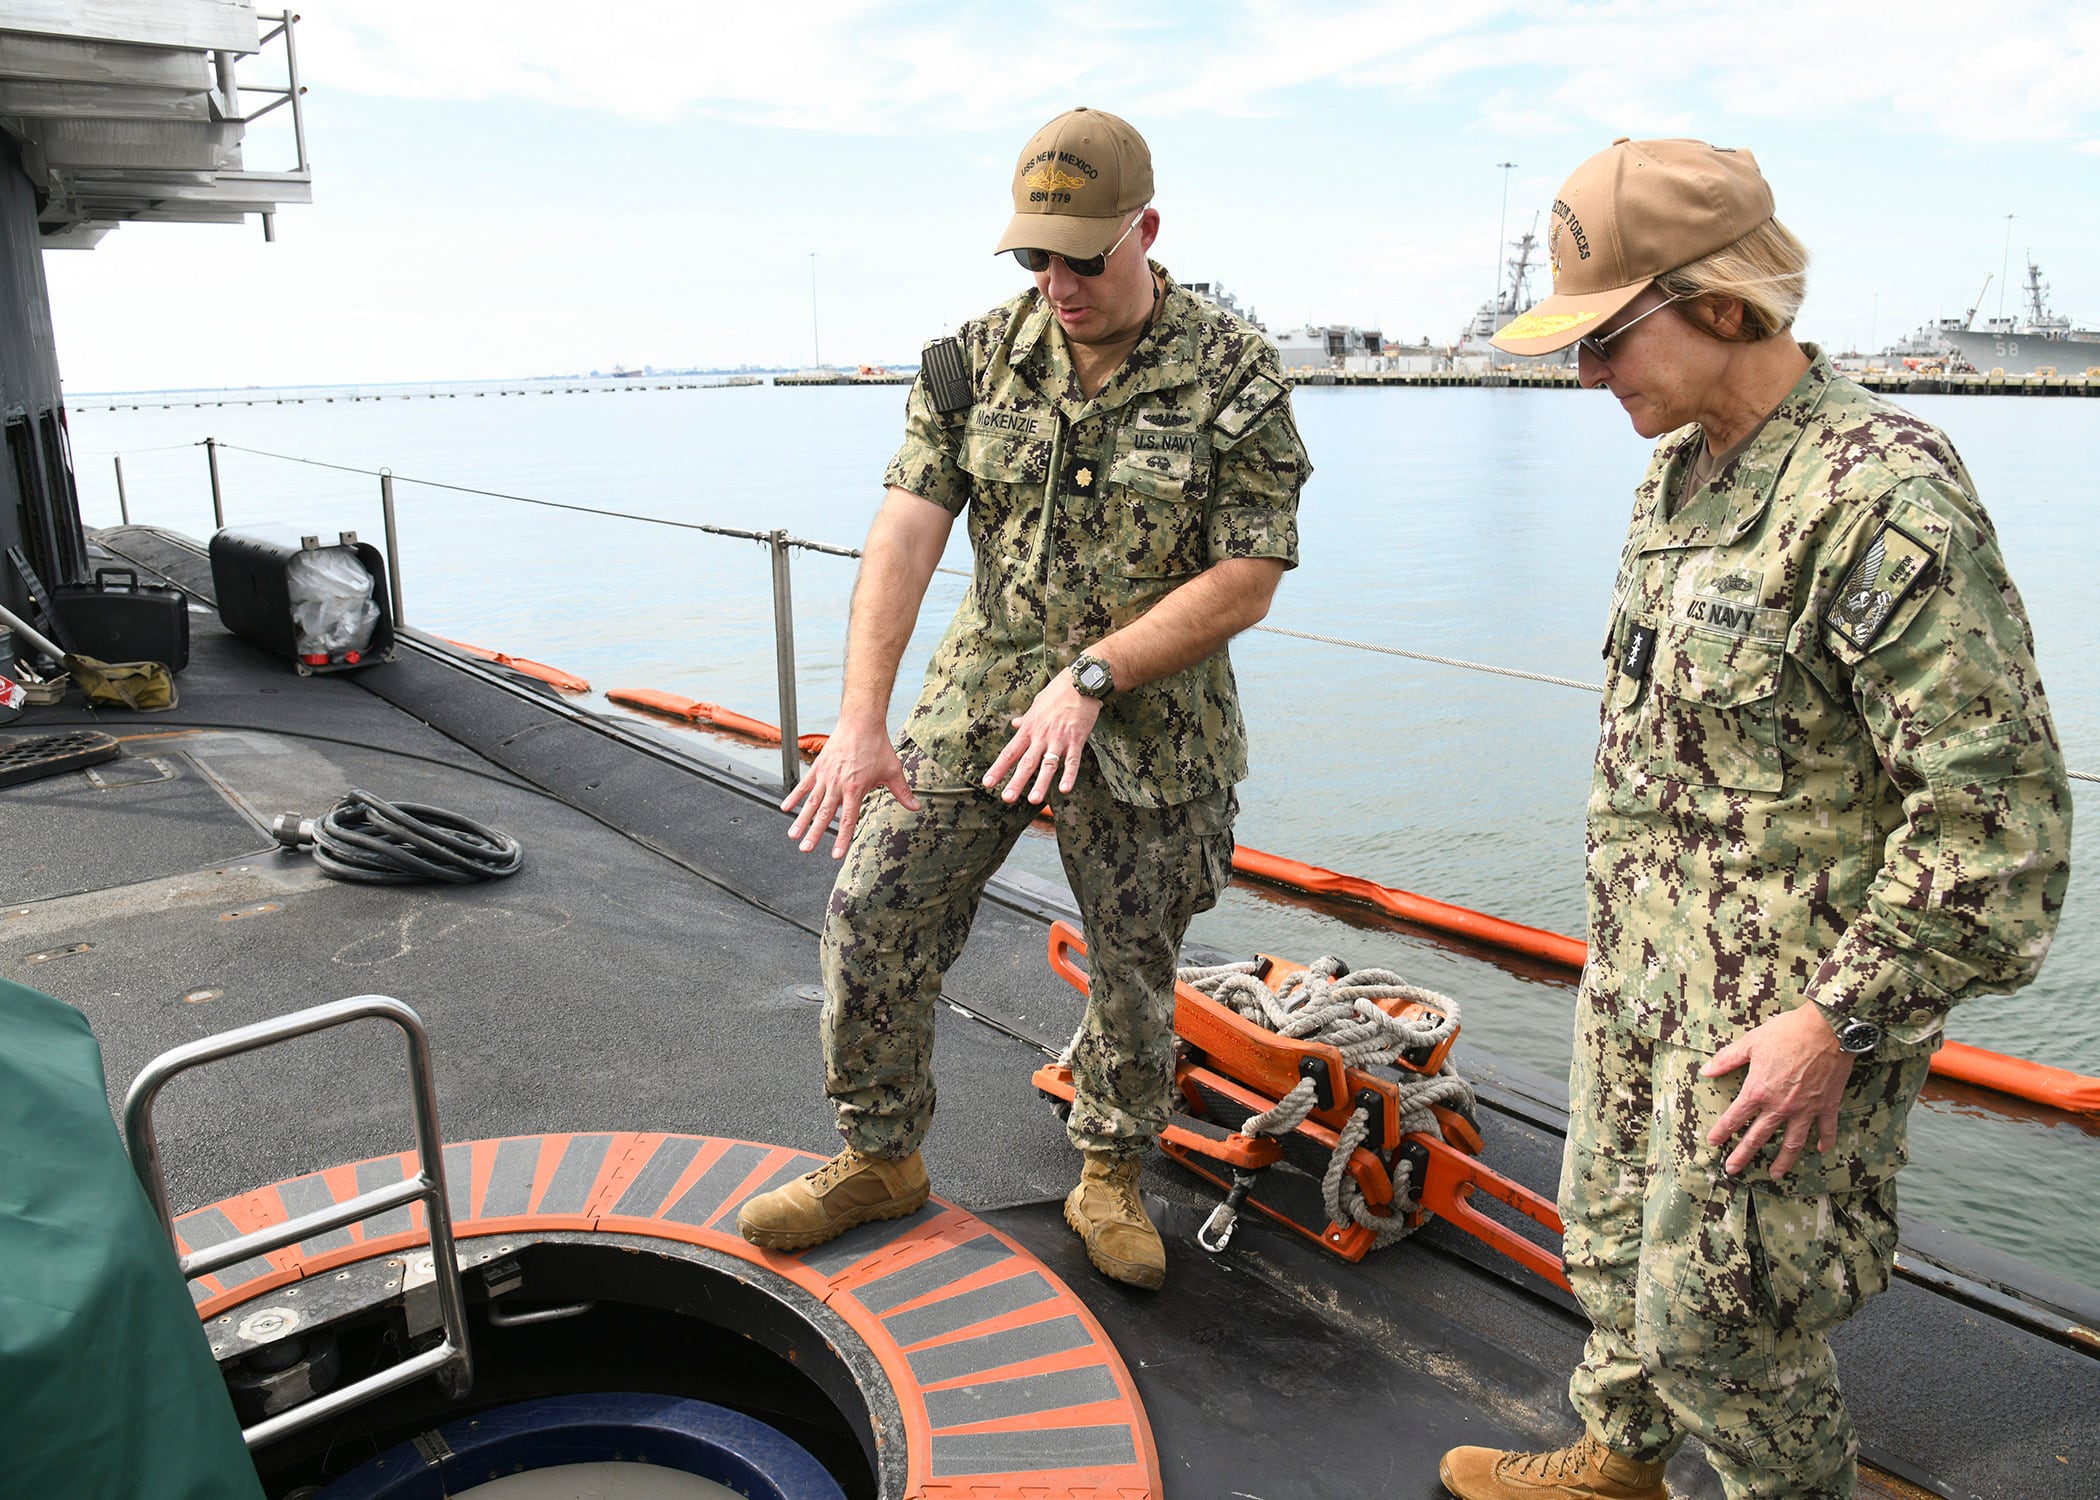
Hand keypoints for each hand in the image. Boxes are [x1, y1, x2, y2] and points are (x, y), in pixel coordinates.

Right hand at [780, 714, 917, 858]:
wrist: (861, 722)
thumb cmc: (877, 747)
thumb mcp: (893, 771)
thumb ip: (902, 792)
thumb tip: (916, 807)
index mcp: (855, 789)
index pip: (847, 819)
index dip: (842, 838)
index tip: (835, 854)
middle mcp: (837, 785)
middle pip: (823, 815)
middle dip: (814, 834)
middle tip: (806, 850)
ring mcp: (825, 776)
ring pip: (811, 803)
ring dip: (801, 820)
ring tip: (793, 836)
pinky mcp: (818, 767)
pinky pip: (804, 785)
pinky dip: (795, 797)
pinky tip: (786, 808)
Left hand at [982, 671, 1102, 804]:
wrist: (1080, 681)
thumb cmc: (1058, 692)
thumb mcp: (1036, 704)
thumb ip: (1025, 719)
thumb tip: (1014, 724)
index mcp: (1029, 729)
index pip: (1010, 752)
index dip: (998, 768)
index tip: (988, 783)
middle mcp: (1041, 736)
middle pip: (1026, 762)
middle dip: (1016, 781)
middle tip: (1007, 798)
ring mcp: (1059, 739)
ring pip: (1048, 765)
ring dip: (1041, 783)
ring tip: (1034, 800)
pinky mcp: (1077, 739)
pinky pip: (1072, 761)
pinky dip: (1069, 775)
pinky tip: (1064, 789)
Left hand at [1700, 1004, 1855, 1178]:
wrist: (1826, 1029)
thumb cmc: (1786, 1033)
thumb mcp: (1751, 1043)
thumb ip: (1727, 1059)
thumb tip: (1705, 1071)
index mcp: (1758, 1091)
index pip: (1735, 1118)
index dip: (1722, 1131)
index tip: (1713, 1142)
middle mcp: (1780, 1106)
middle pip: (1758, 1137)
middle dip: (1743, 1155)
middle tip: (1733, 1170)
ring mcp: (1805, 1109)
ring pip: (1792, 1143)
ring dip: (1783, 1161)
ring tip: (1775, 1174)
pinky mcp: (1827, 1106)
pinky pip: (1825, 1130)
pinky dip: (1824, 1141)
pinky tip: (1820, 1151)